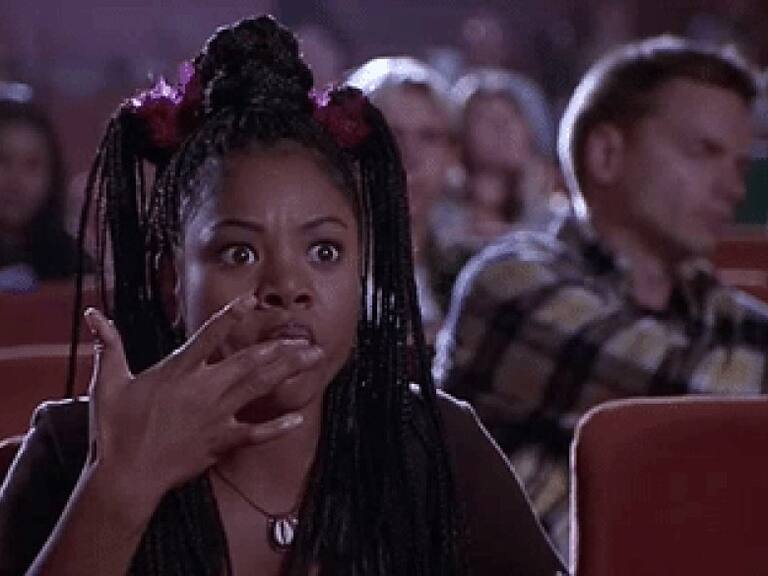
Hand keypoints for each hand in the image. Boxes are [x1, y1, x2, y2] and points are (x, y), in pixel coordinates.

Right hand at [83, 294, 322, 505]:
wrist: (124, 477)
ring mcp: (215, 417)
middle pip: (248, 362)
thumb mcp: (107, 382)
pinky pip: (255, 434)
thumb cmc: (114, 429)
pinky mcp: (220, 442)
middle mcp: (203, 390)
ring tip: (312, 359)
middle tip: (307, 336)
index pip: (209, 336)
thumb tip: (93, 315)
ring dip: (287, 372)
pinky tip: (299, 418)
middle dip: (280, 347)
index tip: (254, 300)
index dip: (232, 315)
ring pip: (258, 389)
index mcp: (178, 372)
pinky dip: (277, 427)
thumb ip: (108, 345)